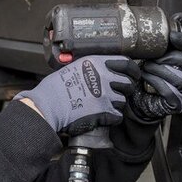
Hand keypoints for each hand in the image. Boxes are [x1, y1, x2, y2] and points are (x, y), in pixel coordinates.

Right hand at [15, 55, 140, 135]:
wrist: (47, 106)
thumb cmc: (54, 89)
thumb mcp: (72, 68)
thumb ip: (89, 68)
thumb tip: (97, 71)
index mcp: (96, 63)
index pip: (125, 63)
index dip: (133, 71)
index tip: (133, 75)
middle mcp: (103, 77)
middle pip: (128, 83)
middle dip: (126, 90)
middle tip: (119, 94)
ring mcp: (105, 94)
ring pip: (123, 101)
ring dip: (116, 105)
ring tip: (103, 106)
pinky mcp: (104, 111)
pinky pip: (117, 116)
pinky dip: (112, 119)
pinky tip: (103, 117)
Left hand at [128, 31, 181, 121]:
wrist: (141, 96)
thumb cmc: (153, 74)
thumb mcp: (161, 53)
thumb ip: (170, 37)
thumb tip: (179, 16)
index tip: (172, 35)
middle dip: (170, 57)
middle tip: (155, 56)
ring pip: (178, 77)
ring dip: (159, 69)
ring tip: (147, 67)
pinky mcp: (177, 104)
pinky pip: (168, 90)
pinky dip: (154, 81)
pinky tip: (146, 77)